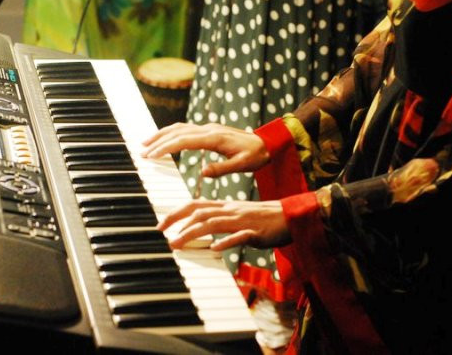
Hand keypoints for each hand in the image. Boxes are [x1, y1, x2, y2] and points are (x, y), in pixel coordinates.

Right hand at [141, 123, 269, 177]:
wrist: (268, 143)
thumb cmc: (257, 156)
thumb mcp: (243, 165)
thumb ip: (223, 169)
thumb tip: (202, 172)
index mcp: (214, 138)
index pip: (184, 141)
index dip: (166, 148)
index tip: (152, 156)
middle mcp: (209, 130)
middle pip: (177, 132)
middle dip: (158, 141)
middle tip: (142, 153)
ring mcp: (208, 128)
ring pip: (179, 128)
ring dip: (162, 135)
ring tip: (146, 144)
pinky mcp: (209, 130)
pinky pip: (186, 129)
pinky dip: (171, 133)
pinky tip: (165, 140)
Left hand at [157, 199, 290, 249]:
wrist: (291, 216)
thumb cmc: (263, 219)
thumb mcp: (237, 217)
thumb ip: (219, 221)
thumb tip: (198, 229)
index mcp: (225, 207)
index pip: (195, 204)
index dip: (176, 212)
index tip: (161, 224)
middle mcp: (230, 211)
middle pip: (199, 211)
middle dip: (177, 220)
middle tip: (161, 232)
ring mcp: (242, 221)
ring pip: (213, 223)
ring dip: (193, 232)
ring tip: (177, 243)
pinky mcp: (256, 232)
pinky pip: (240, 236)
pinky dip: (227, 241)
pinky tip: (215, 248)